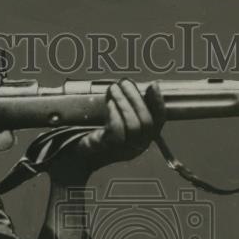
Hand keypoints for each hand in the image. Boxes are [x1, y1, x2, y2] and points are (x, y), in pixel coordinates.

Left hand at [51, 80, 165, 181]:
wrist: (80, 154)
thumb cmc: (100, 134)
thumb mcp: (118, 119)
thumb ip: (129, 106)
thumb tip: (134, 86)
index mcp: (144, 138)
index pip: (158, 121)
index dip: (158, 103)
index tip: (154, 85)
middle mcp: (137, 146)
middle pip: (146, 123)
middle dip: (137, 99)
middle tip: (125, 83)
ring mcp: (124, 150)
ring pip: (133, 126)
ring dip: (124, 103)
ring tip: (114, 90)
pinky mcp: (109, 149)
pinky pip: (117, 131)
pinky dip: (114, 114)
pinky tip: (110, 103)